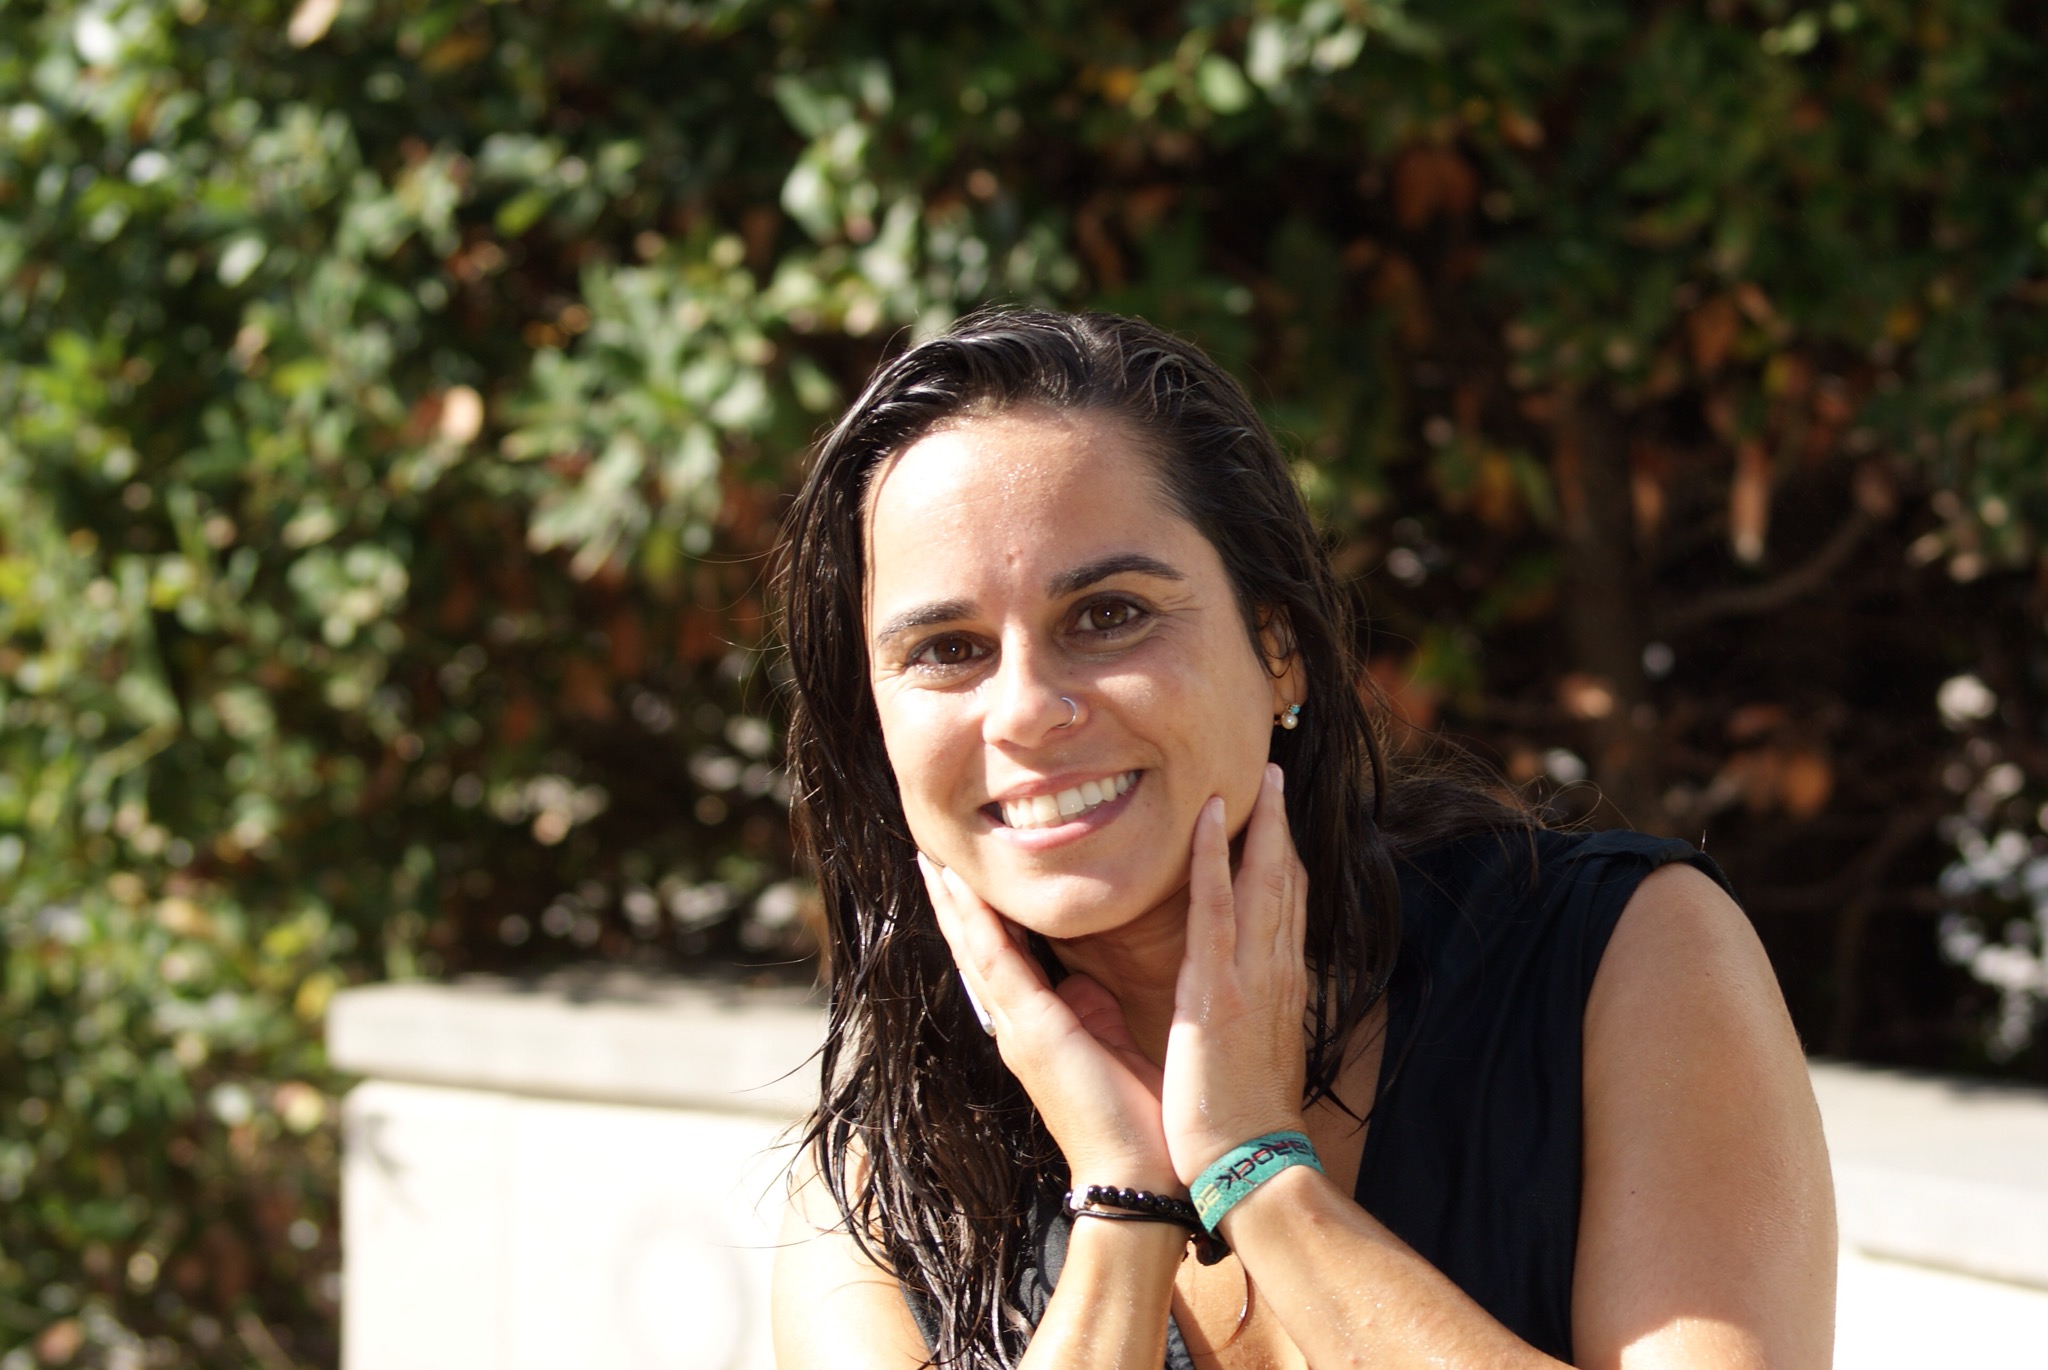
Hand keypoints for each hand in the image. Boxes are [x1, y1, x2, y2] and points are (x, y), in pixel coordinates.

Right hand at [919, 853, 1178, 1188]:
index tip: (968, 871)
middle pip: (974, 947)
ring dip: (950, 901)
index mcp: (1038, 1023)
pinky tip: (956, 887)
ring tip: (930, 856)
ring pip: (973, 948)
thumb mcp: (1109, 1041)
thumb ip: (1092, 1008)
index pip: (1000, 955)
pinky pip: (994, 962)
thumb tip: (1085, 981)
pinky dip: (973, 922)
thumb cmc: (1135, 1113)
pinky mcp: (1030, 1029)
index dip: (980, 912)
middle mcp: (1017, 1022)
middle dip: (953, 900)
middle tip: (930, 851)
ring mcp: (1017, 1025)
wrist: (1139, 1169)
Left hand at [1162, 763, 1311, 1182]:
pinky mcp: (1217, 991)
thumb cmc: (1240, 1121)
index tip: (1278, 817)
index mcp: (1280, 988)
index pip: (1288, 907)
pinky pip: (1217, 909)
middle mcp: (1276, 974)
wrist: (1250, 1166)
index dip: (1285, 857)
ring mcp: (1251, 979)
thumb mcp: (1251, 1054)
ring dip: (1260, 824)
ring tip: (1259, 774)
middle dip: (1283, 826)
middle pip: (1288, 882)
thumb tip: (1236, 997)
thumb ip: (1247, 1015)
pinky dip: (1213, 859)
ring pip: (1264, 882)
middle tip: (1275, 773)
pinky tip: (1211, 817)